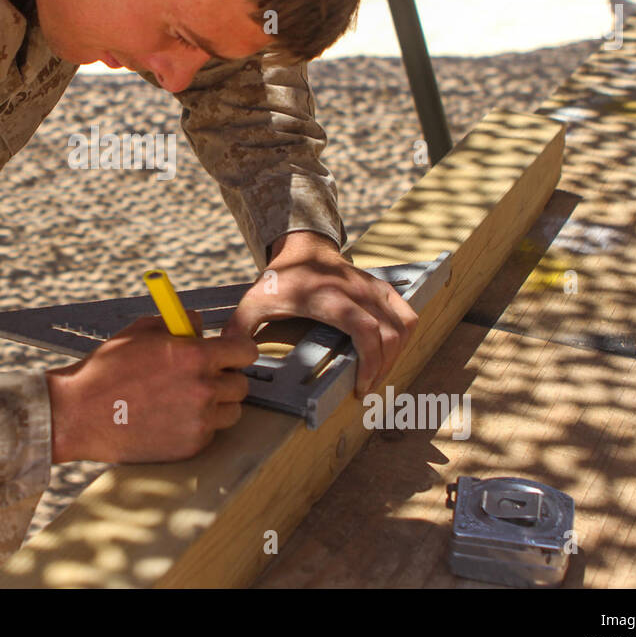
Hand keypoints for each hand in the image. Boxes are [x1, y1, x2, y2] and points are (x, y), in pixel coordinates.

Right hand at [45, 312, 256, 463]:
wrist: (78, 413)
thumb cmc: (106, 369)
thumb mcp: (142, 331)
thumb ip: (180, 324)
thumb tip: (201, 326)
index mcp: (195, 356)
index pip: (246, 352)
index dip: (237, 351)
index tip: (230, 354)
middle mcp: (203, 389)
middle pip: (242, 384)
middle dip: (226, 378)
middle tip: (204, 377)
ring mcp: (199, 421)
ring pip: (231, 411)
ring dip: (217, 404)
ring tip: (186, 399)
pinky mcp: (191, 446)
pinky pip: (211, 432)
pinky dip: (198, 425)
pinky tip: (170, 418)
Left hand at [222, 231, 418, 394]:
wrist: (303, 247)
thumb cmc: (280, 279)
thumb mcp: (253, 302)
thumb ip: (238, 330)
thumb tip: (228, 359)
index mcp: (331, 299)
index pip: (366, 333)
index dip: (371, 364)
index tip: (361, 389)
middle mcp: (358, 293)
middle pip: (390, 335)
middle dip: (383, 368)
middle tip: (367, 389)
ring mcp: (374, 289)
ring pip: (404, 325)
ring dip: (397, 354)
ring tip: (378, 374)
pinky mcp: (383, 288)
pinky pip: (407, 313)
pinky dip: (405, 336)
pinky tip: (391, 353)